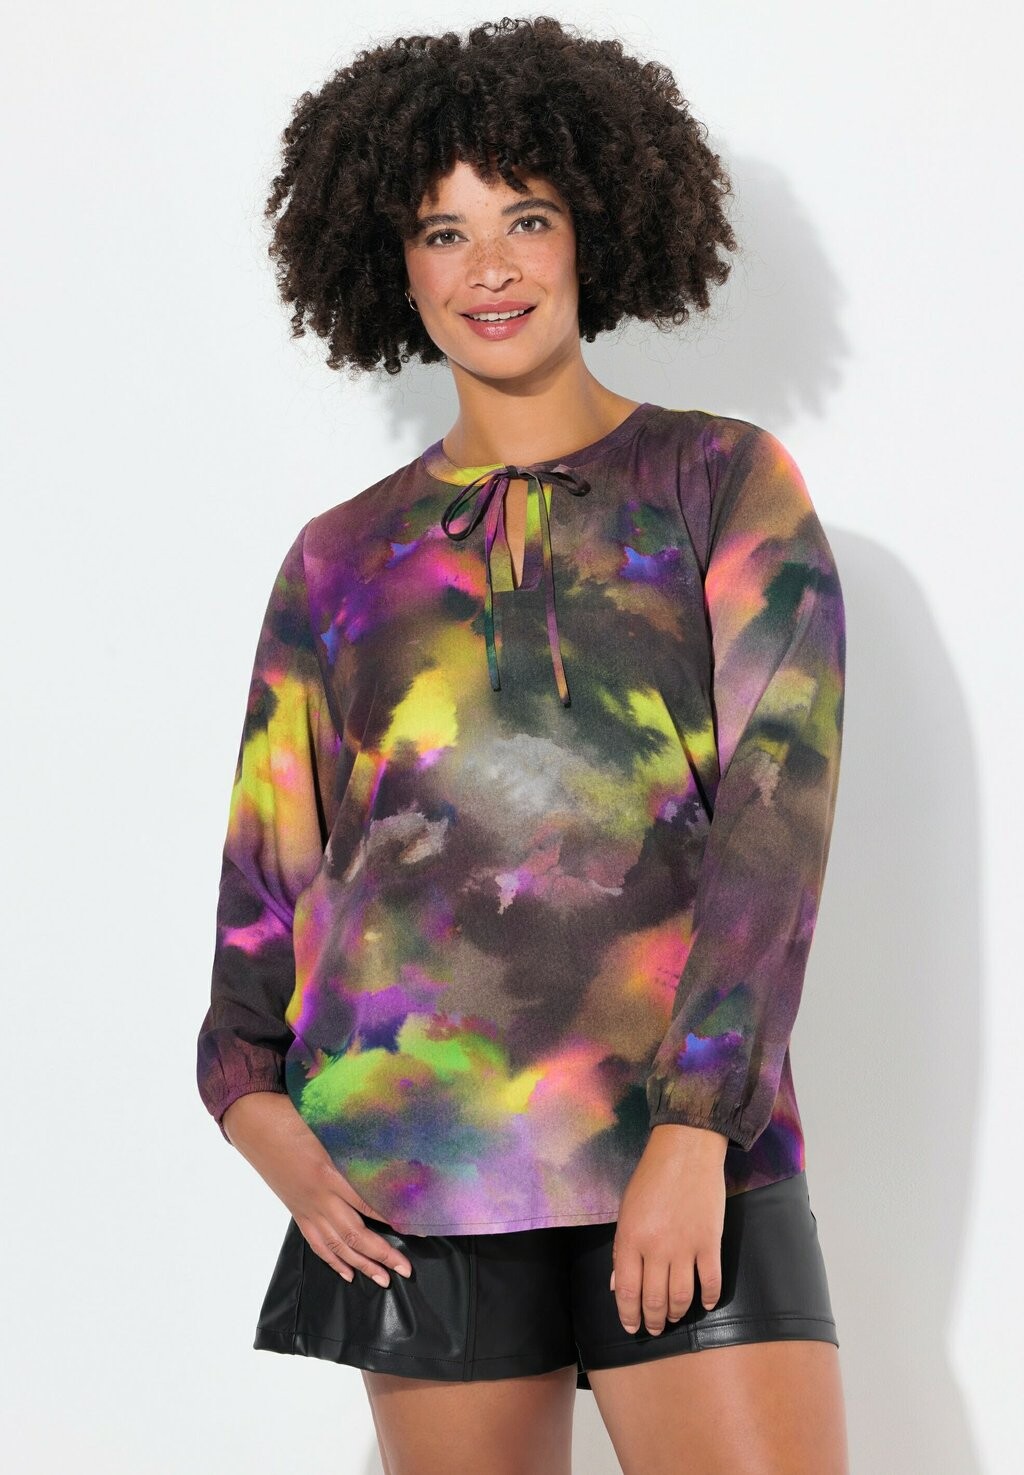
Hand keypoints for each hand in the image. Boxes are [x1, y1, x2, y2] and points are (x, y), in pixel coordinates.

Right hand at [221, 1091, 412, 1286]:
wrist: (254, 1123)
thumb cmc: (294, 1117)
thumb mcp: (331, 1127)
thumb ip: (358, 1142)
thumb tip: (391, 1146)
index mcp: (331, 1174)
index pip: (369, 1204)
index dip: (393, 1219)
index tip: (416, 1229)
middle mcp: (320, 1198)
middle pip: (356, 1234)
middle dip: (383, 1255)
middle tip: (405, 1270)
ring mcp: (307, 1209)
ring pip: (337, 1246)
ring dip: (361, 1265)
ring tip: (383, 1279)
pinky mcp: (297, 1212)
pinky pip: (317, 1243)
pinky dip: (333, 1260)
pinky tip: (347, 1272)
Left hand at [610, 1123, 727, 1335]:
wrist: (686, 1150)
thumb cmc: (651, 1177)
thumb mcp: (626, 1210)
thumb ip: (622, 1249)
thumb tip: (618, 1285)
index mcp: (630, 1238)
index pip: (627, 1290)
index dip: (628, 1315)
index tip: (631, 1327)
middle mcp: (656, 1248)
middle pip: (654, 1299)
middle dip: (652, 1320)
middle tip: (653, 1328)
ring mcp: (685, 1247)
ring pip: (681, 1296)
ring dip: (676, 1313)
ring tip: (673, 1318)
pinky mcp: (710, 1243)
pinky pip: (711, 1281)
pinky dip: (708, 1298)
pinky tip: (704, 1304)